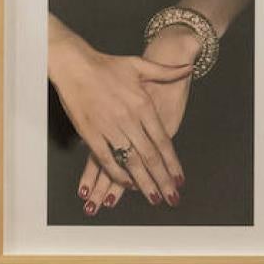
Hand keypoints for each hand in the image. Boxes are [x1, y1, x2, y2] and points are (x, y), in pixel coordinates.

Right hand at [48, 25, 189, 210]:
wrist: (75, 65)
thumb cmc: (106, 65)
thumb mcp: (139, 65)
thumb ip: (166, 71)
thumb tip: (188, 67)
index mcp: (143, 105)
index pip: (162, 141)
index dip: (172, 163)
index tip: (179, 180)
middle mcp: (129, 119)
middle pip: (150, 156)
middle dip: (162, 180)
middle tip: (172, 198)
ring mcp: (109, 128)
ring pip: (131, 161)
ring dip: (143, 182)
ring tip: (154, 198)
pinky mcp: (91, 134)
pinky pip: (107, 160)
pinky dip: (117, 174)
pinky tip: (127, 184)